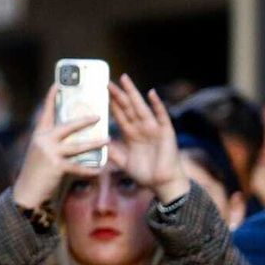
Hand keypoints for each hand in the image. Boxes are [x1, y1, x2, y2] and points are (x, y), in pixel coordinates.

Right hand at [13, 84, 106, 209]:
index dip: (51, 97)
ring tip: (107, 140)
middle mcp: (43, 141)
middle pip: (67, 126)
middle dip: (84, 120)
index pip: (46, 112)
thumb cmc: (36, 172)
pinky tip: (99, 170)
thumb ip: (54, 142)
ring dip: (93, 143)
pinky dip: (89, 170)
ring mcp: (49, 153)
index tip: (58, 84)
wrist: (26, 192)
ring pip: (76, 146)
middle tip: (99, 116)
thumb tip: (75, 133)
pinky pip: (77, 167)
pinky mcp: (55, 167)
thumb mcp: (41, 152)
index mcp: (39, 134)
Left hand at [108, 74, 188, 203]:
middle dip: (118, 94)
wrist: (162, 183)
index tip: (100, 93)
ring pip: (140, 107)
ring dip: (133, 94)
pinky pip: (161, 116)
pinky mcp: (165, 132)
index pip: (119, 115)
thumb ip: (112, 152)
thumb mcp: (123, 162)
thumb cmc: (145, 173)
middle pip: (127, 107)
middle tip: (107, 80)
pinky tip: (151, 94)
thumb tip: (98, 143)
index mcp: (131, 134)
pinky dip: (157, 105)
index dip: (110, 104)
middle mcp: (141, 128)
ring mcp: (153, 128)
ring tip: (124, 80)